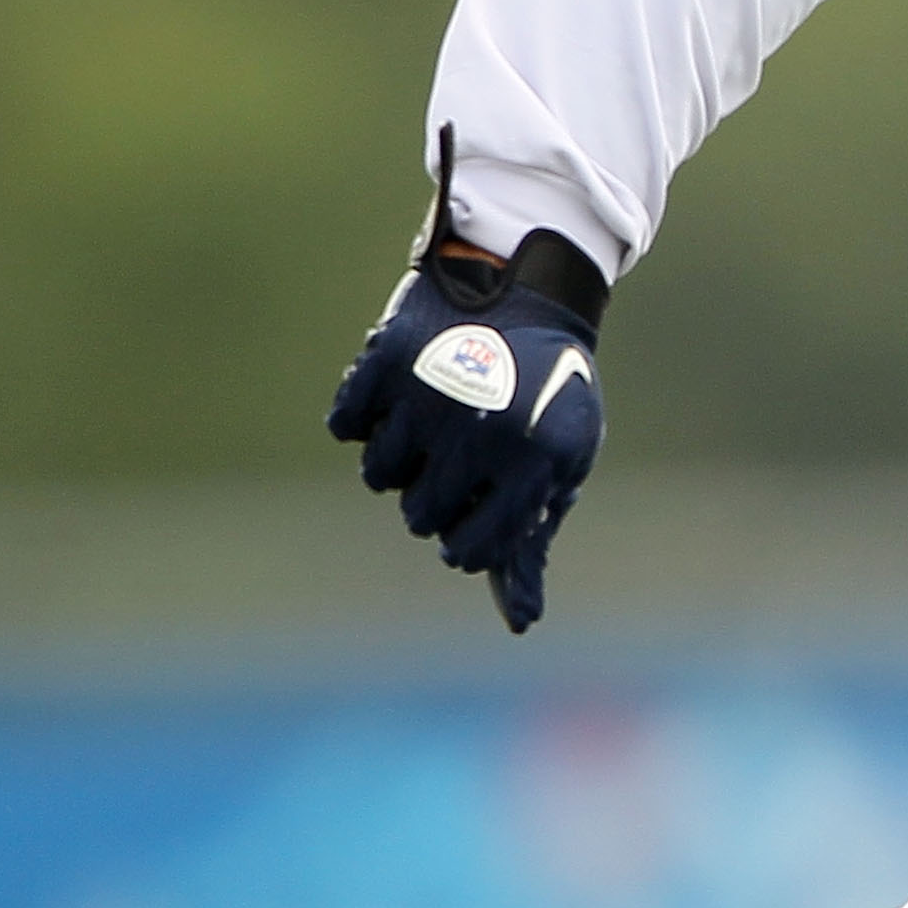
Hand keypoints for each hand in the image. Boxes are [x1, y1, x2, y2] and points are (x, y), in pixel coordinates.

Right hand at [329, 230, 607, 631]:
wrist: (529, 286)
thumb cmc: (547, 387)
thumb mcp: (562, 458)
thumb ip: (535, 532)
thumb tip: (521, 620)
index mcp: (530, 462)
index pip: (469, 550)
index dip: (466, 542)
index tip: (471, 521)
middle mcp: (477, 433)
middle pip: (419, 515)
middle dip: (436, 495)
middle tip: (461, 454)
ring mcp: (429, 395)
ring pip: (378, 475)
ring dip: (400, 456)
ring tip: (436, 418)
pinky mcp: (387, 359)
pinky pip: (345, 424)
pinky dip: (365, 414)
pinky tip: (403, 392)